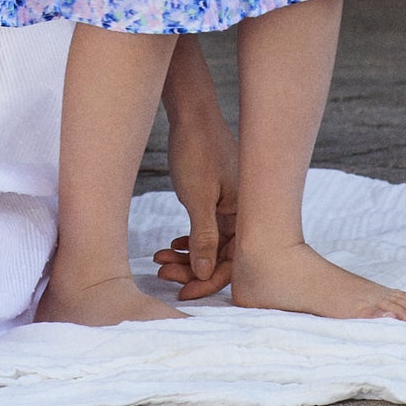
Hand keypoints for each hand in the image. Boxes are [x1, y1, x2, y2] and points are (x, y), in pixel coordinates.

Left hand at [153, 108, 237, 299]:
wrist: (191, 112)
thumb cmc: (197, 151)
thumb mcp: (197, 198)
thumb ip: (203, 237)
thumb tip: (204, 274)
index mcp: (245, 213)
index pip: (232, 262)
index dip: (208, 281)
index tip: (184, 293)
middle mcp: (243, 212)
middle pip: (221, 256)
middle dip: (192, 269)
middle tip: (163, 274)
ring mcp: (230, 205)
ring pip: (211, 243)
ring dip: (187, 255)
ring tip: (160, 262)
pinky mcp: (217, 197)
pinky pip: (206, 228)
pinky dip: (189, 239)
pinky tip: (172, 246)